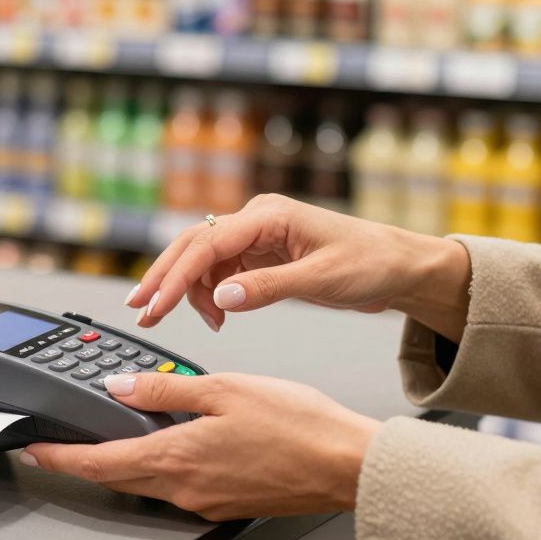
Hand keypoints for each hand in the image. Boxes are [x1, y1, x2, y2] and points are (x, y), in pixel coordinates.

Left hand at [20, 371, 380, 520]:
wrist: (346, 466)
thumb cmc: (299, 426)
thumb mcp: (224, 389)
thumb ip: (165, 390)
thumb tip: (121, 387)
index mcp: (176, 458)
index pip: (98, 462)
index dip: (60, 456)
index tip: (34, 449)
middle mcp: (184, 488)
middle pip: (116, 477)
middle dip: (83, 461)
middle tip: (59, 446)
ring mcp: (205, 500)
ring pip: (145, 482)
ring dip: (121, 462)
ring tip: (110, 437)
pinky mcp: (226, 503)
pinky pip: (177, 486)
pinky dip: (159, 466)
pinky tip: (170, 446)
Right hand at [124, 194, 471, 341]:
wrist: (400, 267)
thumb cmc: (372, 263)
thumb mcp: (322, 280)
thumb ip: (269, 288)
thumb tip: (222, 298)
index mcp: (269, 216)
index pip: (207, 245)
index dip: (176, 277)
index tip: (155, 306)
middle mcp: (257, 220)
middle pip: (192, 246)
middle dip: (164, 279)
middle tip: (140, 311)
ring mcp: (257, 236)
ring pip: (203, 261)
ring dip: (190, 292)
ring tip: (200, 323)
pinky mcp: (261, 254)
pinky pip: (220, 272)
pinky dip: (211, 295)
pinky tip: (218, 315)